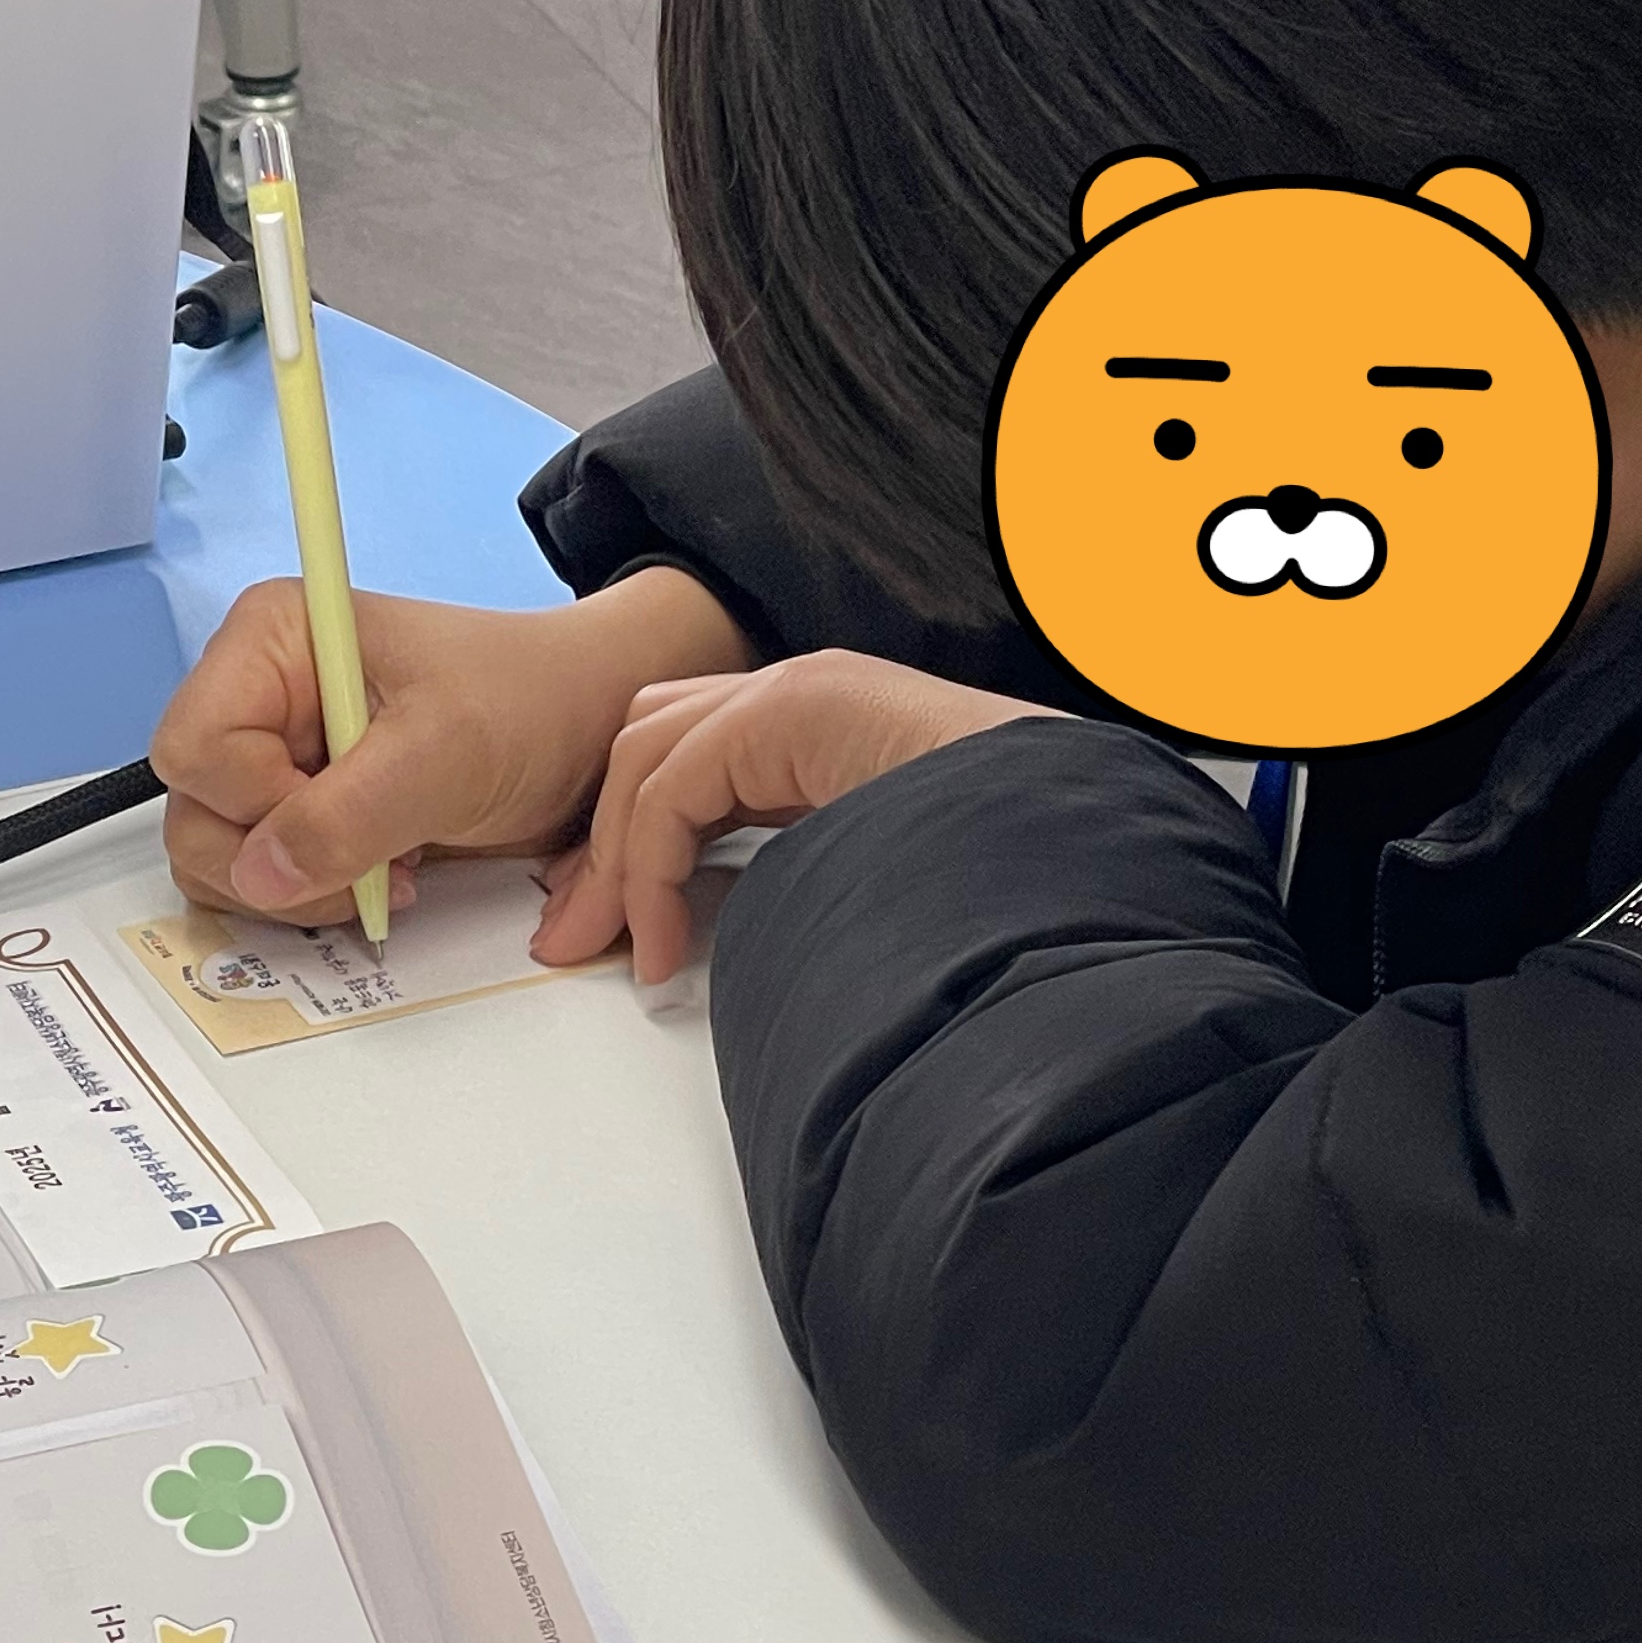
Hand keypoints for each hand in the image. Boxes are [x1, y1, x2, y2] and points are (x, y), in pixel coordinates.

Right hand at [153, 570, 751, 926]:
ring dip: (299, 889)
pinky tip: (390, 874)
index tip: (346, 814)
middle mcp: (257, 697)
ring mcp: (278, 760)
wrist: (592, 725)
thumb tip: (258, 874)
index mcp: (269, 642)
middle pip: (194, 813)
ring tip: (392, 868)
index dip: (258, 804)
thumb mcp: (444, 753)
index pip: (194, 751)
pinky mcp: (306, 812)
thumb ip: (346, 815)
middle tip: (375, 865)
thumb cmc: (529, 702)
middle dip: (277, 861)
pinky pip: (265, 879)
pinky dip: (316, 897)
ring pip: (220, 859)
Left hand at [534, 652, 1046, 983]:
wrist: (1070, 844)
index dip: (635, 843)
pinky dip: (649, 872)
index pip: (687, 757)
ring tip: (603, 952)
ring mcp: (798, 690)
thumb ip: (800, 884)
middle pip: (649, 742)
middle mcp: (802, 694)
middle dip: (599, 846)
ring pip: (647, 756)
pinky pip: (674, 787)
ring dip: (613, 862)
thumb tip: (739, 946)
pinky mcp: (794, 709)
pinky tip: (659, 947)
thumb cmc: (993, 875)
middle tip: (571, 940)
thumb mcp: (863, 880)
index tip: (615, 933)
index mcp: (822, 728)